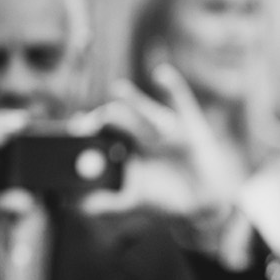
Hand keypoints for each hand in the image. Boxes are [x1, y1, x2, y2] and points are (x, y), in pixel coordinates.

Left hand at [92, 63, 244, 223]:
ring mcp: (165, 127)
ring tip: (117, 89)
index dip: (89, 128)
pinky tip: (161, 75)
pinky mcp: (190, 125)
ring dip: (132, 98)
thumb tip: (75, 205)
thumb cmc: (167, 199)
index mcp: (126, 147)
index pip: (103, 131)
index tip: (78, 129)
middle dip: (108, 117)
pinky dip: (172, 87)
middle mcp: (142, 133)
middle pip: (121, 118)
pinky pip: (181, 101)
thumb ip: (108, 204)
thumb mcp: (136, 201)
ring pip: (145, 109)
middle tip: (99, 121)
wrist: (204, 204)